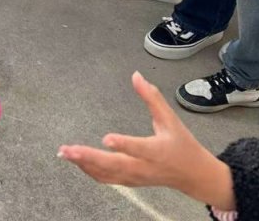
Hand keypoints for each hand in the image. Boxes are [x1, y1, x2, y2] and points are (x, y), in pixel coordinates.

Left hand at [58, 72, 235, 209]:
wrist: (192, 175)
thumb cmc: (182, 144)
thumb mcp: (171, 118)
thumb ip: (152, 97)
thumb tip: (136, 75)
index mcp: (157, 151)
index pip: (138, 148)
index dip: (123, 144)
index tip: (106, 139)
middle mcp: (144, 167)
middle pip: (115, 165)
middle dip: (90, 158)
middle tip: (69, 150)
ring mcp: (135, 177)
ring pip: (107, 174)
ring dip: (84, 164)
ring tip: (65, 153)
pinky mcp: (129, 182)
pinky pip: (106, 179)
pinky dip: (89, 171)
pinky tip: (76, 161)